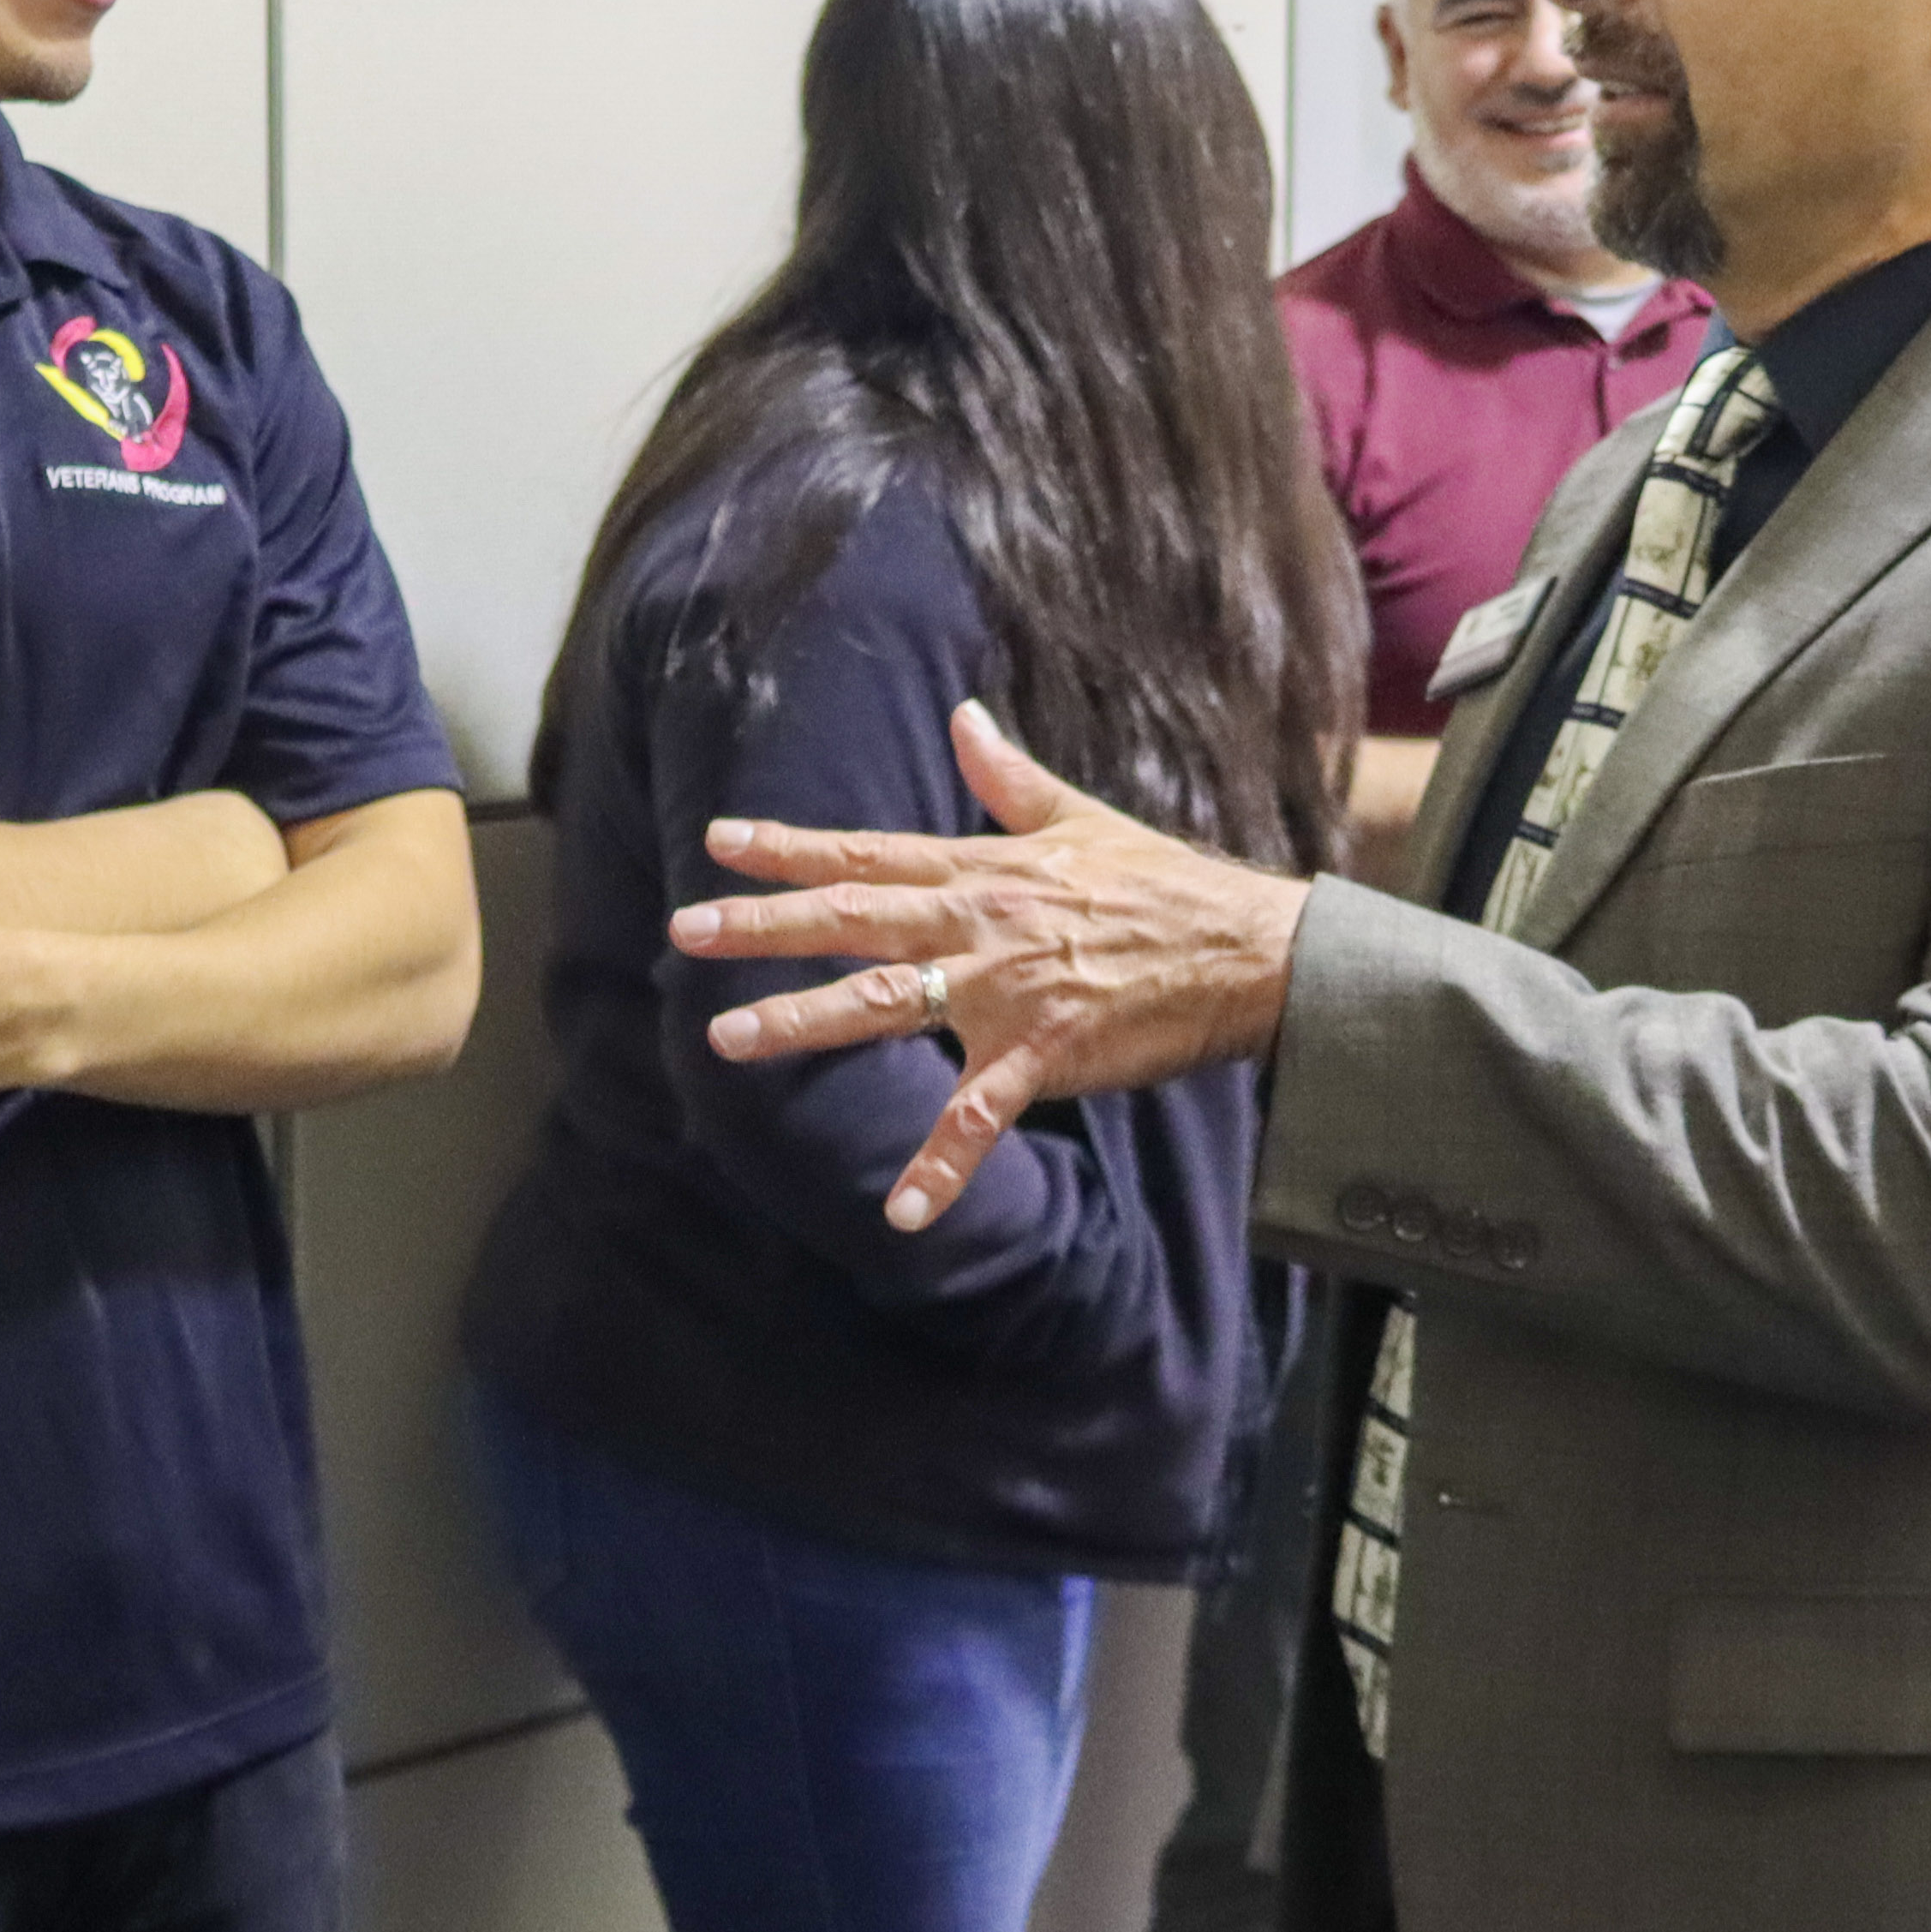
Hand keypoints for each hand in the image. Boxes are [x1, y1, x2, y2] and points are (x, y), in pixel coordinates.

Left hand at [670, 704, 1311, 1230]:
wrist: (1244, 949)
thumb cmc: (1163, 885)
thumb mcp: (1081, 820)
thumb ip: (1009, 780)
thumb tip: (966, 719)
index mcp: (982, 871)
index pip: (867, 854)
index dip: (790, 850)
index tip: (719, 844)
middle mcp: (977, 924)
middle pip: (852, 919)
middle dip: (765, 925)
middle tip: (686, 929)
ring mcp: (1005, 991)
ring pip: (886, 1004)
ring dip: (804, 1021)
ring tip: (729, 1038)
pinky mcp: (1043, 1054)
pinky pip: (978, 1116)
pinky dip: (941, 1164)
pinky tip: (902, 1212)